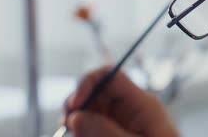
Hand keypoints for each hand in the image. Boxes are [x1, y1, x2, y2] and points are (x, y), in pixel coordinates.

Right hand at [63, 66, 178, 136]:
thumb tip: (76, 116)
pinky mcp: (116, 136)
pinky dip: (84, 135)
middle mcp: (131, 111)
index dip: (88, 83)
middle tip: (66, 126)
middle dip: (78, 107)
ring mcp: (122, 125)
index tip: (74, 105)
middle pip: (96, 94)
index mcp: (141, 104)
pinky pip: (93, 130)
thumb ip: (102, 130)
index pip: (110, 76)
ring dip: (79, 125)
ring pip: (91, 114)